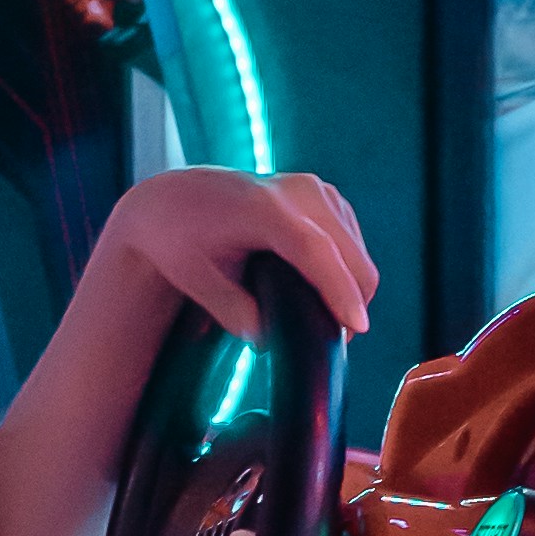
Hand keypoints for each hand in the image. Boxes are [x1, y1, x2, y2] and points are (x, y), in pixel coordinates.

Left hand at [106, 165, 375, 353]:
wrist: (178, 199)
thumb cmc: (180, 240)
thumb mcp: (194, 278)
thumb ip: (230, 309)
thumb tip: (264, 340)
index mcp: (263, 208)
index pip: (314, 250)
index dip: (339, 288)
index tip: (355, 326)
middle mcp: (297, 191)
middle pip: (348, 253)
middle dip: (352, 302)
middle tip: (334, 345)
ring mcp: (316, 190)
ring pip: (356, 253)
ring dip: (351, 290)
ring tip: (325, 323)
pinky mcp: (324, 196)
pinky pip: (351, 243)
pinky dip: (346, 272)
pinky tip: (323, 294)